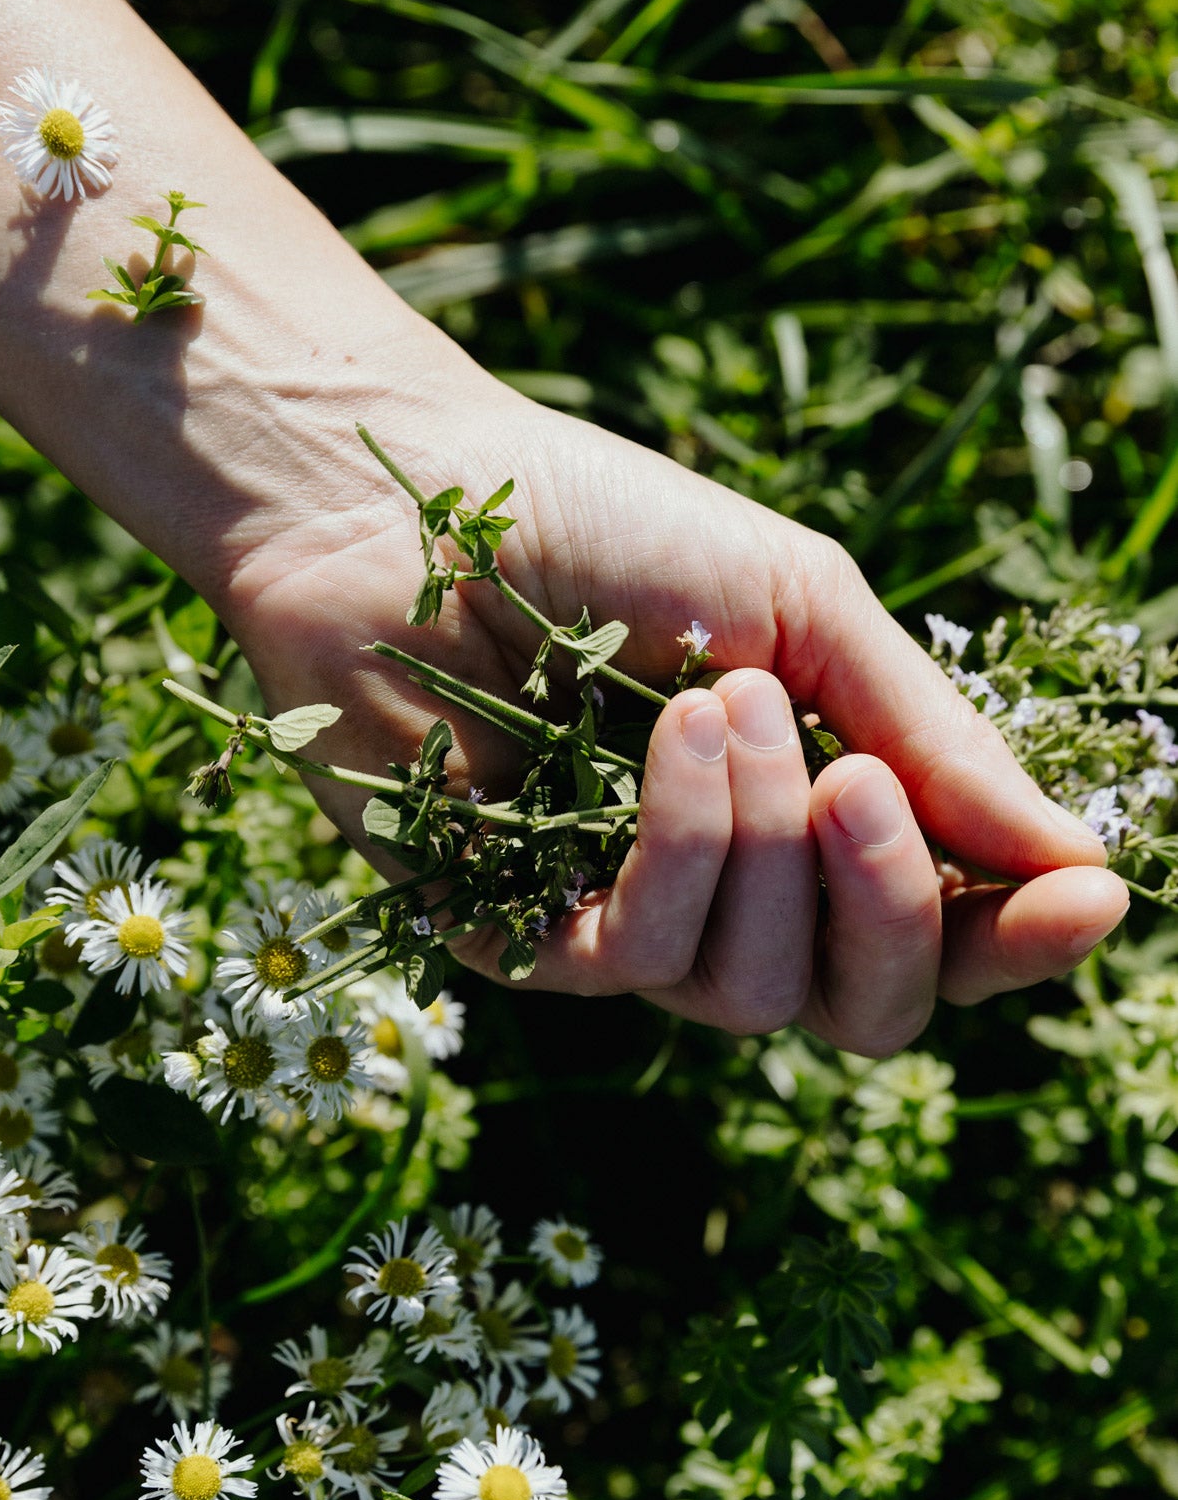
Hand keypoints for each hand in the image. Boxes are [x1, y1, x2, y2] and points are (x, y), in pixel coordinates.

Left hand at [215, 379, 1127, 1056]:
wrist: (405, 490)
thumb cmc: (606, 526)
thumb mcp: (804, 606)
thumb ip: (932, 737)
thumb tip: (1077, 861)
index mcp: (804, 814)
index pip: (934, 933)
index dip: (1019, 937)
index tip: (1093, 896)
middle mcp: (724, 893)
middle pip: (864, 1008)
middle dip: (894, 909)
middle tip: (865, 785)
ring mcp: (618, 922)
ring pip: (759, 994)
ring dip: (769, 847)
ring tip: (727, 700)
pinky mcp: (515, 935)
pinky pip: (645, 956)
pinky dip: (685, 843)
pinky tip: (675, 733)